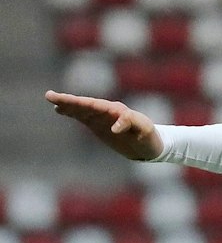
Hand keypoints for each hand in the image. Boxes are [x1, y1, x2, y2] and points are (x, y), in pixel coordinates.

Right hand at [46, 90, 164, 160]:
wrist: (149, 146)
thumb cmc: (149, 138)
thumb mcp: (145, 132)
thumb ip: (133, 125)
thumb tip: (115, 128)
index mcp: (119, 111)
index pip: (101, 106)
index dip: (88, 107)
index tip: (90, 118)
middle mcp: (108, 110)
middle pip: (86, 103)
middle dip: (70, 100)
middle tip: (52, 96)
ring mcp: (101, 117)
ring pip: (81, 108)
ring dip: (66, 103)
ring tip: (50, 98)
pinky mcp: (97, 124)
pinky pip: (81, 116)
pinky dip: (70, 112)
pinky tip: (58, 109)